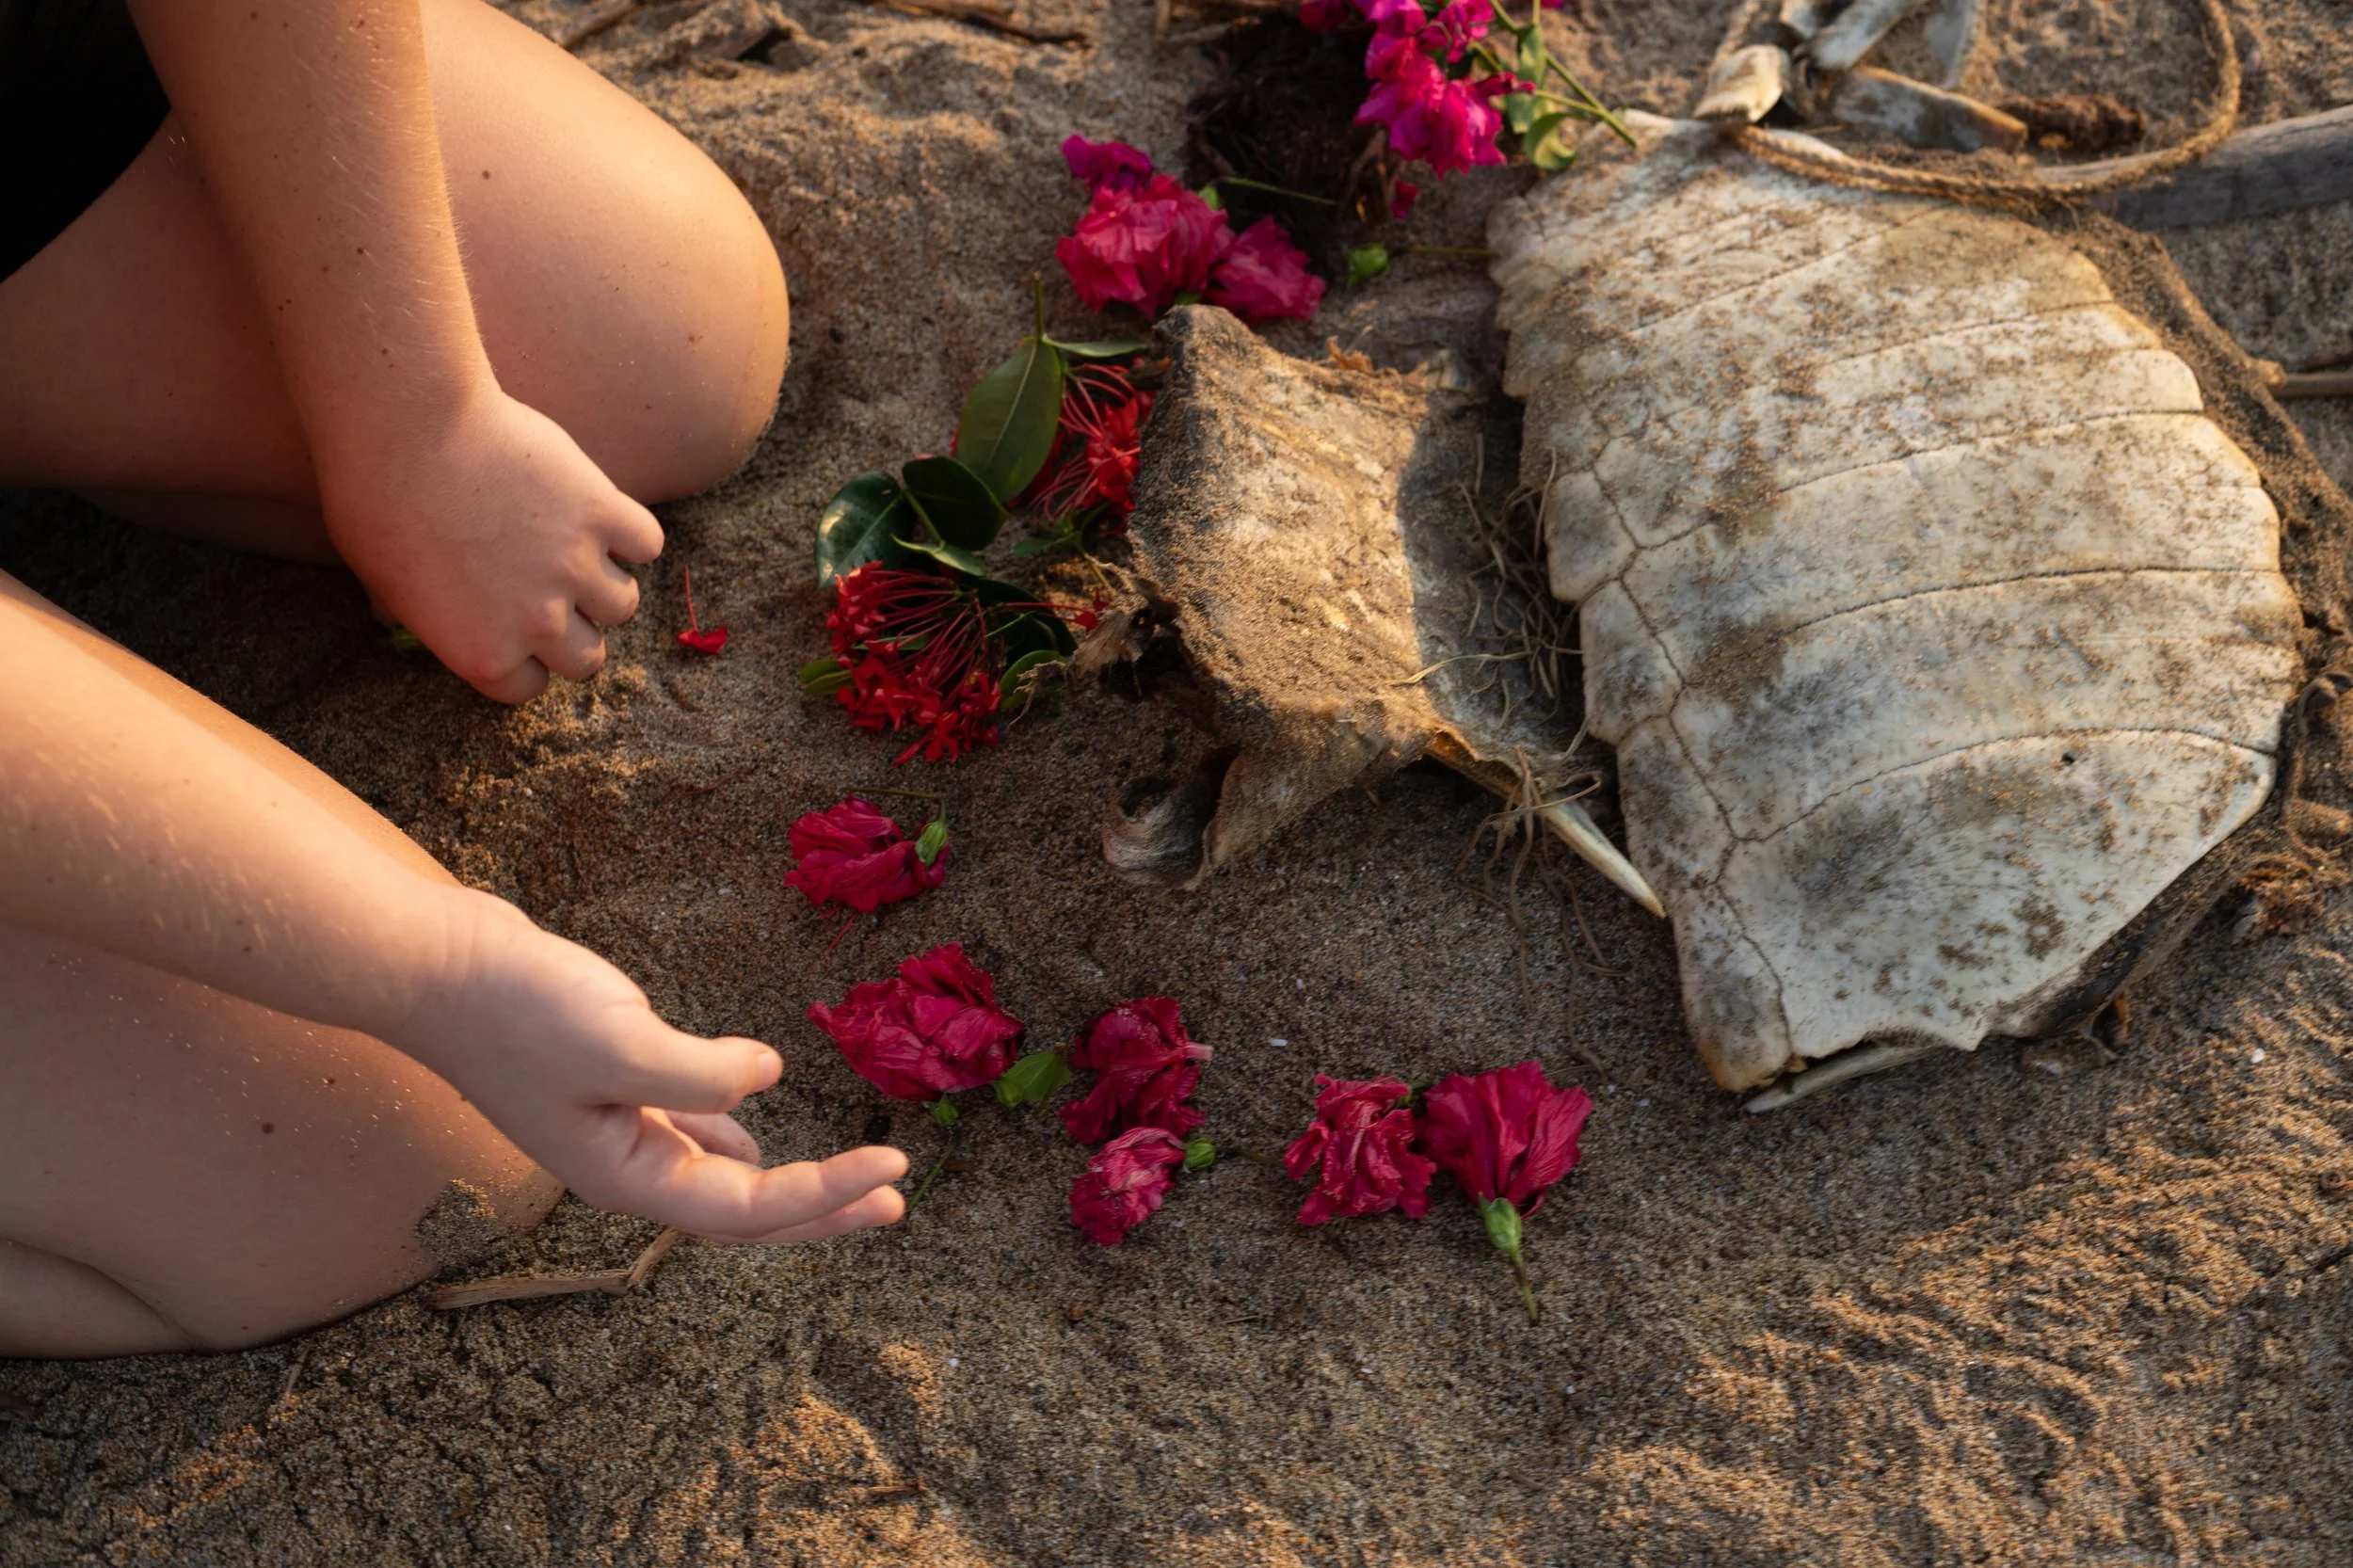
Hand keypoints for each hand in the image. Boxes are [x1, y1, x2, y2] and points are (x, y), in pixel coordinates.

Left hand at [317, 382, 662, 703]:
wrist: (405, 429)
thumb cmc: (374, 501)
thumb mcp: (377, 582)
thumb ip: (414, 615)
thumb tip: (400, 622)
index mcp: (482, 652)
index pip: (529, 687)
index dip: (525, 660)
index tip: (519, 635)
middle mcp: (538, 622)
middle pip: (587, 659)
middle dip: (574, 635)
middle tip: (556, 601)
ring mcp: (575, 567)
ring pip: (622, 604)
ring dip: (604, 585)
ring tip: (580, 555)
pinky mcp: (600, 511)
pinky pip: (646, 543)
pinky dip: (632, 536)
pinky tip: (605, 520)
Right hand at [392, 890, 907, 1242]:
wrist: (437, 965)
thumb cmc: (514, 1009)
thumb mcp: (617, 1041)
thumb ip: (698, 1071)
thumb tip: (765, 1079)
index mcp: (625, 1175)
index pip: (746, 1211)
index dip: (826, 1196)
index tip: (894, 1169)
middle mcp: (625, 1165)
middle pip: (742, 1212)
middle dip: (824, 1208)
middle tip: (898, 1197)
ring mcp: (617, 1127)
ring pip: (720, 1172)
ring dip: (791, 1177)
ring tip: (852, 1176)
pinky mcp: (613, 1083)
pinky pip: (688, 1127)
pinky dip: (732, 1133)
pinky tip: (755, 1130)